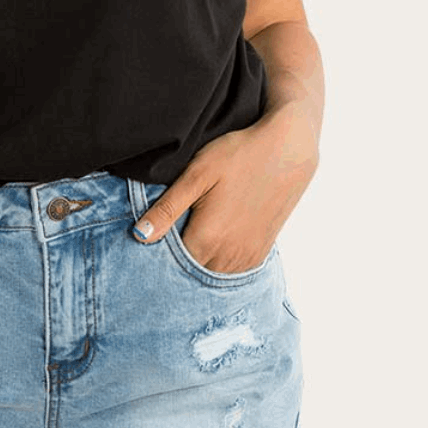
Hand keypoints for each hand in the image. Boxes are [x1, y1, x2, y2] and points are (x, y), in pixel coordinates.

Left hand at [132, 108, 318, 273]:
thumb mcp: (197, 175)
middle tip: (162, 243)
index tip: (144, 248)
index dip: (155, 258)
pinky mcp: (260, 253)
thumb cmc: (238, 156)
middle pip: (190, 274)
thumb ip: (167, 208)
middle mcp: (228, 256)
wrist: (288, 151)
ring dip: (196, 266)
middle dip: (174, 265)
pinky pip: (231, 272)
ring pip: (211, 276)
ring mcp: (247, 257)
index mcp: (207, 239)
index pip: (170, 266)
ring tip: (184, 243)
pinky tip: (209, 246)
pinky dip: (216, 265)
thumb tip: (140, 236)